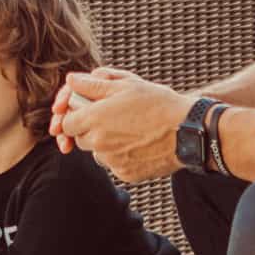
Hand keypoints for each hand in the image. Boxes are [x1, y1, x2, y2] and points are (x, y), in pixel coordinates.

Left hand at [55, 69, 190, 182]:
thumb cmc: (158, 103)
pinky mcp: (125, 173)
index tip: (88, 110)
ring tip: (130, 129)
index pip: (65, 123)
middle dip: (90, 128)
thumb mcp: (126, 85)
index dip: (74, 115)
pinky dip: (121, 155)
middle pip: (80, 138)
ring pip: (97, 152)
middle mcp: (98, 143)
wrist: (188, 131)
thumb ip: (93, 83)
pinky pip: (114, 164)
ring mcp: (112, 161)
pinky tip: (139, 142)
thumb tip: (71, 80)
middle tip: (114, 117)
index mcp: (94, 118)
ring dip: (105, 142)